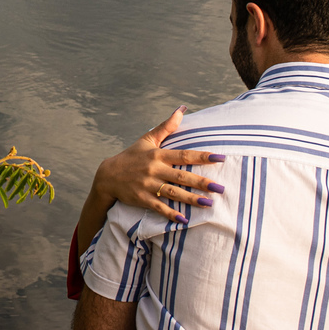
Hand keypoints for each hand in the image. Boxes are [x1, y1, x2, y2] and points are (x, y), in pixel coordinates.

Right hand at [92, 105, 225, 223]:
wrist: (108, 176)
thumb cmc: (132, 156)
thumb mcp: (147, 139)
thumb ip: (167, 126)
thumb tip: (182, 109)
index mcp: (158, 154)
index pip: (183, 155)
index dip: (202, 157)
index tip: (219, 158)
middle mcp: (154, 169)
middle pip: (181, 176)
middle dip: (201, 182)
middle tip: (220, 188)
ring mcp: (148, 185)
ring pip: (173, 193)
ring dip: (191, 199)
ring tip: (209, 203)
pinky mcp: (142, 199)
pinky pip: (159, 207)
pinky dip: (171, 214)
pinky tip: (184, 220)